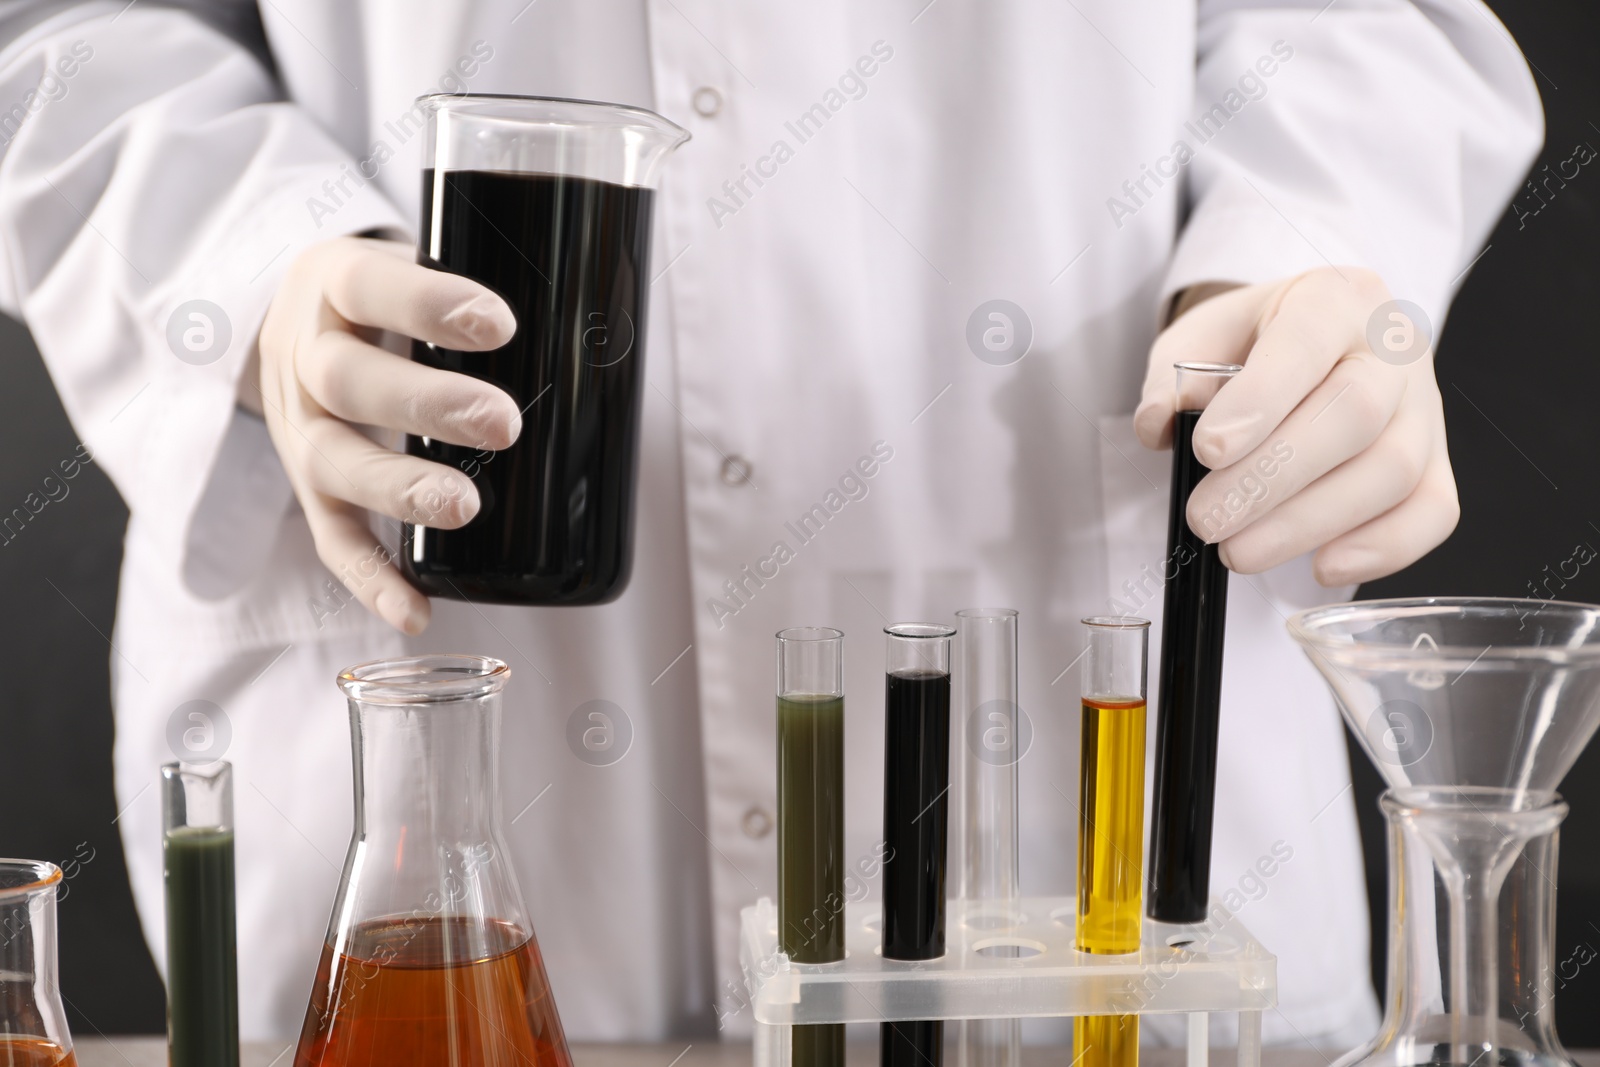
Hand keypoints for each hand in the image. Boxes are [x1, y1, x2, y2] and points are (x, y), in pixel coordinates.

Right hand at [253, 237, 519, 633]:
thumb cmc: (383, 298)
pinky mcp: (307, 489)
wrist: (289, 321)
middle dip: (427, 405)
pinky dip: (371, 580)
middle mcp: (301, 356)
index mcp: (331, 283)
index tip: (500, 324)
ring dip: (400, 490)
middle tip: (504, 423)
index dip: (427, 304)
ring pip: (334, 462)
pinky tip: (416, 612)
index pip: (367, 284)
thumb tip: (607, 325)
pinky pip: (331, 540)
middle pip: (346, 380)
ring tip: (465, 507)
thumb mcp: (408, 266)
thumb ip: (475, 293)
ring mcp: (299, 428)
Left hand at [1133, 267, 1457, 586]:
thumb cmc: (1251, 344)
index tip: (1207, 450)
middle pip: (1354, 413)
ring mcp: (1424, 406)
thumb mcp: (1199, 338)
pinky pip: (1433, 510)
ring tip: (1238, 552)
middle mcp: (1393, 347)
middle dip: (1273, 479)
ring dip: (1309, 523)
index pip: (1306, 341)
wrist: (1309, 343)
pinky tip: (1321, 566)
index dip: (1260, 401)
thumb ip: (1173, 378)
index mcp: (1334, 298)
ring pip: (1393, 470)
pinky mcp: (1438, 460)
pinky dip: (1382, 548)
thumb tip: (1161, 425)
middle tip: (1207, 520)